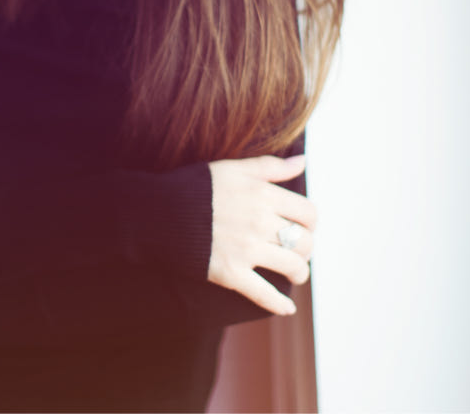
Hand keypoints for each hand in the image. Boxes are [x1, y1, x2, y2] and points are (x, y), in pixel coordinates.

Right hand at [207, 154, 315, 315]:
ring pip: (292, 267)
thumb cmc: (197, 186)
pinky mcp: (231, 273)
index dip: (310, 222)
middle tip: (297, 250)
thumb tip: (302, 161)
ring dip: (299, 273)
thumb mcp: (234, 168)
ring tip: (295, 273)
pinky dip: (279, 305)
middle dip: (306, 248)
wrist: (159, 212)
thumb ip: (270, 166)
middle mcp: (259, 223)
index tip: (303, 226)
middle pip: (304, 242)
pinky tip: (287, 308)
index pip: (308, 213)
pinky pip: (264, 294)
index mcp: (262, 195)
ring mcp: (246, 250)